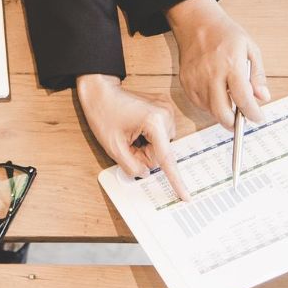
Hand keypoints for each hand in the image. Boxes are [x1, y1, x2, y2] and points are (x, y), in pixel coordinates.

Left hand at [76, 74, 191, 200]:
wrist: (101, 90)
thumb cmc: (104, 113)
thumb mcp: (113, 146)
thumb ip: (131, 166)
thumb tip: (145, 173)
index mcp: (154, 122)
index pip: (166, 158)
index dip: (175, 180)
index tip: (186, 196)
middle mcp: (166, 114)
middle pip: (160, 153)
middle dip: (143, 153)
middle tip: (127, 141)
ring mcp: (167, 110)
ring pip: (160, 145)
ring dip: (145, 145)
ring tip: (130, 132)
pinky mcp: (164, 109)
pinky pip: (159, 135)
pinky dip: (148, 137)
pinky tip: (136, 128)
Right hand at [167, 0, 268, 129]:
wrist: (196, 22)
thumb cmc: (224, 33)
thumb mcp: (250, 48)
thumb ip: (258, 75)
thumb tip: (263, 97)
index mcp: (231, 65)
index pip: (243, 99)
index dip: (253, 113)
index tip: (258, 117)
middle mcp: (212, 74)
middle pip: (222, 113)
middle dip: (234, 123)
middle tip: (241, 120)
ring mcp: (196, 79)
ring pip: (210, 111)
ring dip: (222, 112)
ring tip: (229, 99)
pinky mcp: (186, 82)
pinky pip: (199, 104)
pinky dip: (209, 105)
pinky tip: (216, 93)